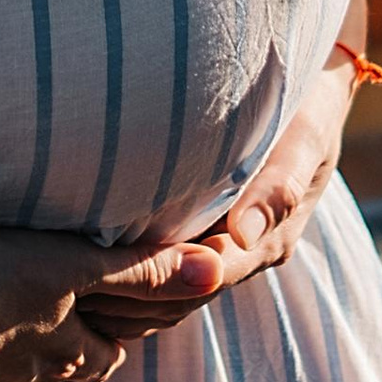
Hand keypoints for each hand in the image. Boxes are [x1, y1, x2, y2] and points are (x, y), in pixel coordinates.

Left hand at [80, 0, 374, 337]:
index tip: (107, 269)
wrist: (316, 87)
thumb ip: (279, 185)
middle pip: (179, 294)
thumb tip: (244, 233)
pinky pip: (165, 267)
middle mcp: (242, 252)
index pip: (205, 278)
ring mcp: (223, 244)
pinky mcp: (205, 230)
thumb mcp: (304, 139)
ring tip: (65, 281)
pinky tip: (84, 262)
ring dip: (125, 292)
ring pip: (169, 290)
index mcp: (267, 240)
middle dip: (129, 293)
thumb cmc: (309, 104)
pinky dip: (129, 272)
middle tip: (67, 284)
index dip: (159, 279)